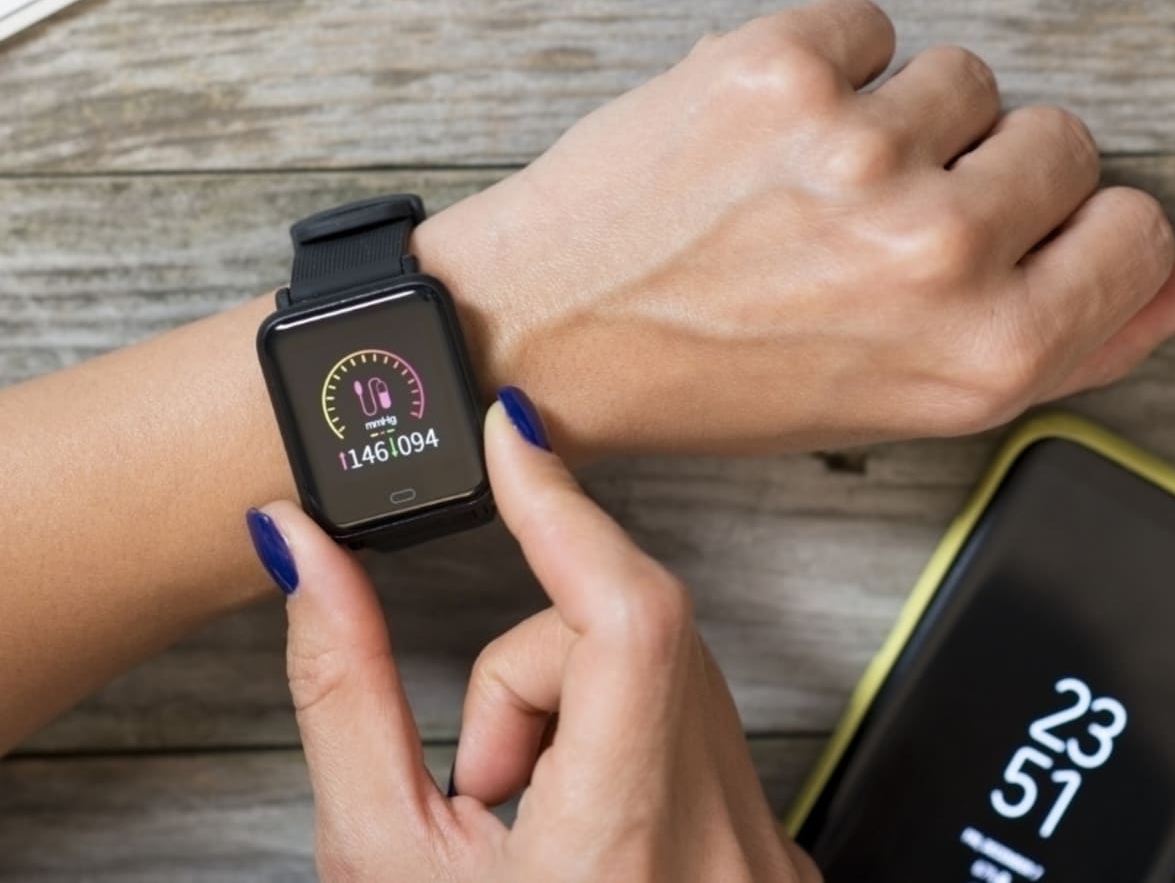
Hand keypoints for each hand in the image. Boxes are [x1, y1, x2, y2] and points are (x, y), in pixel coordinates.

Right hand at [247, 391, 816, 881]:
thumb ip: (341, 691)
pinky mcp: (770, 846)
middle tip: (489, 772)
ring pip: (673, 669)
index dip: (566, 507)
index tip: (516, 438)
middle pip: (636, 636)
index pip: (626, 617)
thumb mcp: (381, 862)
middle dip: (535, 662)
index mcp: (623, 847)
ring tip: (532, 814)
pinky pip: (704, 722)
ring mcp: (763, 847)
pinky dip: (627, 732)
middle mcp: (724, 842)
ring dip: (579, 703)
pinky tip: (587, 819)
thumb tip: (301, 553)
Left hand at [414, 0, 1174, 459]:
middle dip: (980, 176)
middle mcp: (935, 251)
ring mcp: (858, 148)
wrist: (550, 330)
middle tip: (874, 226)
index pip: (1136, 234)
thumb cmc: (709, 378)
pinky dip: (826, 71)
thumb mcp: (894, 402)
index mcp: (979, 353)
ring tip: (806, 189)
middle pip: (1060, 141)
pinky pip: (871, 26)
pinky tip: (765, 140)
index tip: (1003, 243)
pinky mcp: (781, 68)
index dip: (1064, 237)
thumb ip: (1062, 342)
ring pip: (963, 78)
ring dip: (898, 123)